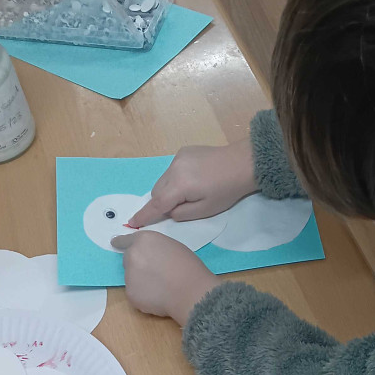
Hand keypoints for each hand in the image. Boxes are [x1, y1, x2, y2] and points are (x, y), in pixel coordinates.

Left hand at [111, 231, 216, 325]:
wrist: (189, 291)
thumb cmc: (188, 267)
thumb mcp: (173, 247)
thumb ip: (156, 249)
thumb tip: (150, 257)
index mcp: (144, 241)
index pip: (125, 240)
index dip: (120, 242)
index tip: (114, 243)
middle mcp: (132, 255)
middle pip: (128, 260)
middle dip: (137, 265)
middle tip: (155, 274)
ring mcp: (129, 276)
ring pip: (132, 278)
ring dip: (141, 281)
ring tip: (161, 287)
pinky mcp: (130, 294)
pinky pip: (135, 293)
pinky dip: (144, 296)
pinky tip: (158, 297)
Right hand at [127, 139, 257, 228]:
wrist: (242, 163)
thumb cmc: (227, 191)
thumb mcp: (205, 210)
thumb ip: (181, 214)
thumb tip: (168, 211)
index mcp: (180, 185)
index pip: (156, 204)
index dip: (144, 215)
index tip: (132, 222)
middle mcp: (174, 169)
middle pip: (156, 191)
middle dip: (161, 203)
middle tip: (177, 209)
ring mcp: (177, 158)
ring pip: (162, 180)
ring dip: (168, 190)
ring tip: (189, 194)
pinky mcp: (183, 152)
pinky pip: (172, 170)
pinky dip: (175, 179)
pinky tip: (193, 180)